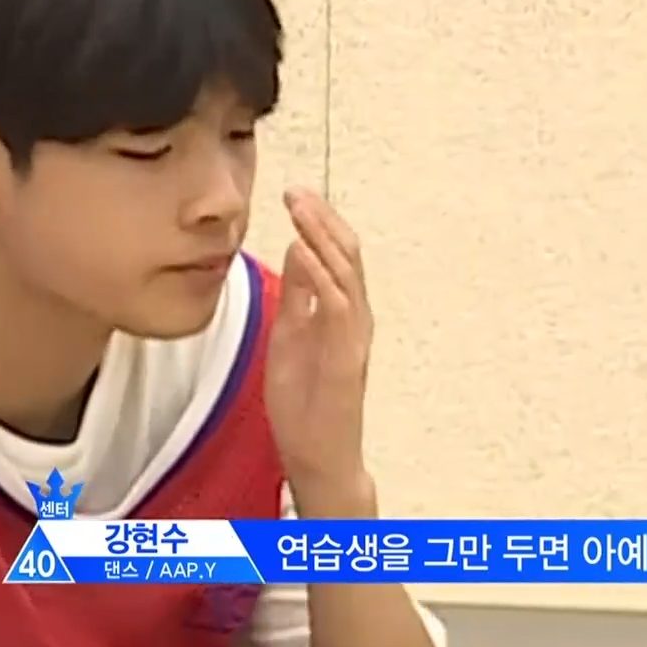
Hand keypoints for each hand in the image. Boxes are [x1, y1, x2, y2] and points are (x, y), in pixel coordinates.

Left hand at [264, 187, 375, 509]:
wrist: (319, 456)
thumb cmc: (306, 404)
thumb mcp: (291, 335)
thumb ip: (298, 295)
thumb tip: (297, 248)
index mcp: (342, 311)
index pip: (337, 255)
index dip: (319, 222)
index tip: (296, 195)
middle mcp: (355, 317)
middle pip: (347, 254)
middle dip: (322, 218)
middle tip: (297, 190)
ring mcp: (354, 335)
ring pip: (346, 272)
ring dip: (322, 235)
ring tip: (299, 207)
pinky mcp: (347, 356)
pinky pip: (337, 305)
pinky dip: (320, 274)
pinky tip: (302, 250)